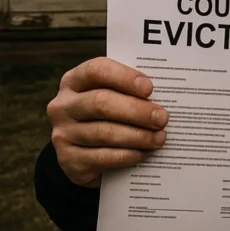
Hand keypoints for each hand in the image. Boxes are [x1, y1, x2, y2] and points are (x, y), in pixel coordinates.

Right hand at [46, 57, 168, 187]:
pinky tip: (144, 153)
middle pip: (101, 102)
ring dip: (137, 136)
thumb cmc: (109, 115)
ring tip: (159, 138)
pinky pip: (102, 157)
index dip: (124, 77)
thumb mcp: (115, 97)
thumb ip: (132, 92)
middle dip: (137, 111)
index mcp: (75, 81)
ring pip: (104, 132)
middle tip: (162, 118)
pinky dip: (127, 155)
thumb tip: (167, 96)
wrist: (85, 153)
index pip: (97, 70)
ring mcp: (62, 134)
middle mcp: (63, 106)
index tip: (149, 88)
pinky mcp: (68, 160)